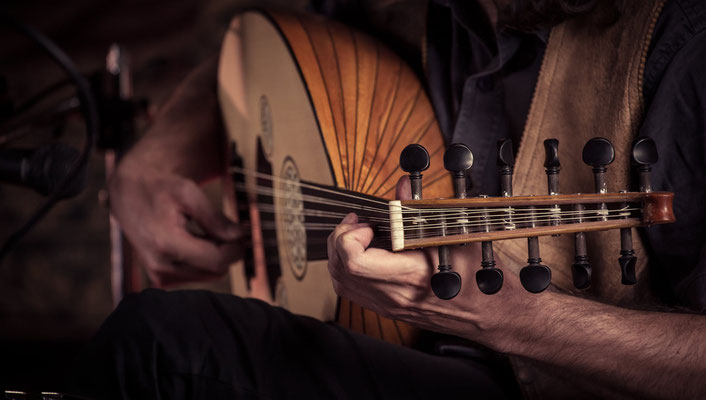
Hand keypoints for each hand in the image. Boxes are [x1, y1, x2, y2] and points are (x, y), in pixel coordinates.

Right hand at [109, 158, 241, 286]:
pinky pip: (195, 276)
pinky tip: (197, 241)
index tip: (243, 235)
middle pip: (214, 271)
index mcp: (166, 243)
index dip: (235, 250)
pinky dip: (202, 261)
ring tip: (207, 232)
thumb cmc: (160, 189)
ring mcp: (158, 274)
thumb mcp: (189, 194)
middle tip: (227, 230)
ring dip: (214, 256)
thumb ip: (215, 218)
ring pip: (207, 275)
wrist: (129, 195)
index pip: (216, 260)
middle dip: (226, 252)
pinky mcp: (159, 278)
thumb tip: (239, 236)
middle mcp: (160, 264)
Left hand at [326, 176, 529, 349]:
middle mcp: (394, 297)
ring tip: (361, 235)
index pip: (355, 262)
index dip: (350, 236)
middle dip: (341, 239)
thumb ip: (422, 208)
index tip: (366, 222)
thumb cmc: (481, 276)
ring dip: (342, 254)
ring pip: (342, 283)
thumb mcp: (456, 235)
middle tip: (359, 223)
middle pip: (341, 271)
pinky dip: (349, 269)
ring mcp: (390, 307)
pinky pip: (354, 292)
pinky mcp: (390, 311)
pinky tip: (368, 254)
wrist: (494, 314)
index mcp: (410, 278)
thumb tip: (402, 184)